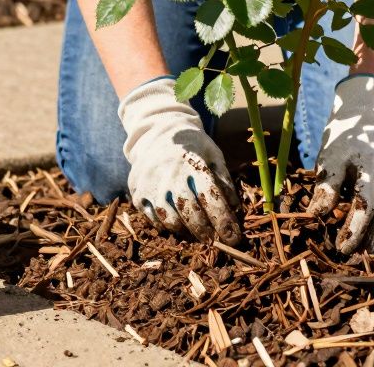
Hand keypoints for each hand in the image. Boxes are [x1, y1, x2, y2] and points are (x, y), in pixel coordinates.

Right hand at [119, 77, 242, 244]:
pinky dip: (167, 226)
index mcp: (192, 162)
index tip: (233, 238)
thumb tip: (236, 210)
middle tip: (214, 241)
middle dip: (205, 231)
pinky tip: (177, 222)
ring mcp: (150, 183)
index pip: (210, 196)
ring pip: (169, 219)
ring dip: (185, 230)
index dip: (223, 220)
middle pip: (189, 212)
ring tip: (196, 231)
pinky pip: (153, 218)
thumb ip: (224, 180)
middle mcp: (169, 173)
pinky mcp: (137, 191)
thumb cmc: (193, 147)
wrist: (158, 132)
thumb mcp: (213, 155)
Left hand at [307, 75, 373, 253]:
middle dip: (368, 240)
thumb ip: (326, 188)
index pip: (366, 207)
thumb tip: (316, 216)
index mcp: (370, 169)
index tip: (340, 246)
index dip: (354, 230)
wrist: (369, 125)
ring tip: (366, 255)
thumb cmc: (344, 144)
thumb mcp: (330, 161)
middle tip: (350, 255)